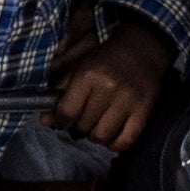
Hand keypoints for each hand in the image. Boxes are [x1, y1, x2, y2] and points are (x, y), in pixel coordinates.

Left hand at [52, 20, 173, 152]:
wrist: (143, 46)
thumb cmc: (106, 58)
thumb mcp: (78, 66)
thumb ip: (59, 91)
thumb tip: (45, 120)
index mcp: (88, 75)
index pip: (66, 112)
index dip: (61, 120)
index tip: (64, 119)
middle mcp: (107, 88)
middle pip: (83, 127)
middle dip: (78, 127)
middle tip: (81, 121)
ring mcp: (128, 100)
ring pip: (102, 136)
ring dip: (95, 136)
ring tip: (96, 126)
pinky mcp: (144, 109)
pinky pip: (125, 140)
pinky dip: (115, 144)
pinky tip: (111, 135)